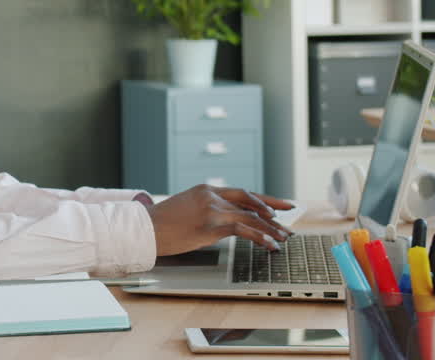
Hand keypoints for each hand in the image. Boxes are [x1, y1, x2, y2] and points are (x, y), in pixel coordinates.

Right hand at [147, 185, 293, 255]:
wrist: (144, 228)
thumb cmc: (162, 223)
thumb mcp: (186, 208)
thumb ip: (206, 210)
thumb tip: (224, 222)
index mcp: (206, 189)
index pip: (241, 193)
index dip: (262, 199)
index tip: (277, 205)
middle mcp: (212, 196)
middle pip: (251, 200)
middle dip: (273, 208)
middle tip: (290, 214)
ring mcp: (212, 209)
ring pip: (250, 215)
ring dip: (271, 228)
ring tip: (284, 237)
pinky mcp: (211, 225)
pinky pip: (243, 229)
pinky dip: (260, 237)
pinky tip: (270, 244)